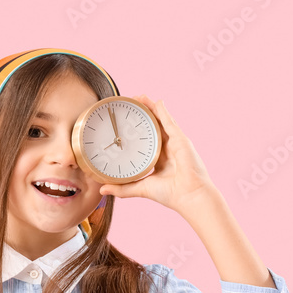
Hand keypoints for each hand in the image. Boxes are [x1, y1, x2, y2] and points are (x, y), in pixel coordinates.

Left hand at [98, 94, 216, 214]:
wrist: (190, 195)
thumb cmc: (171, 194)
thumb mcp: (141, 188)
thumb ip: (122, 188)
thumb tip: (102, 190)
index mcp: (159, 160)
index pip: (146, 142)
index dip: (137, 132)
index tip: (126, 124)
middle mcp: (168, 149)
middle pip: (153, 127)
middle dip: (143, 115)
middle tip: (131, 104)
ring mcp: (175, 143)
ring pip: (161, 121)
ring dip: (151, 108)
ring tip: (139, 97)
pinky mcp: (181, 140)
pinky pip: (170, 122)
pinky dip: (163, 111)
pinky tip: (156, 102)